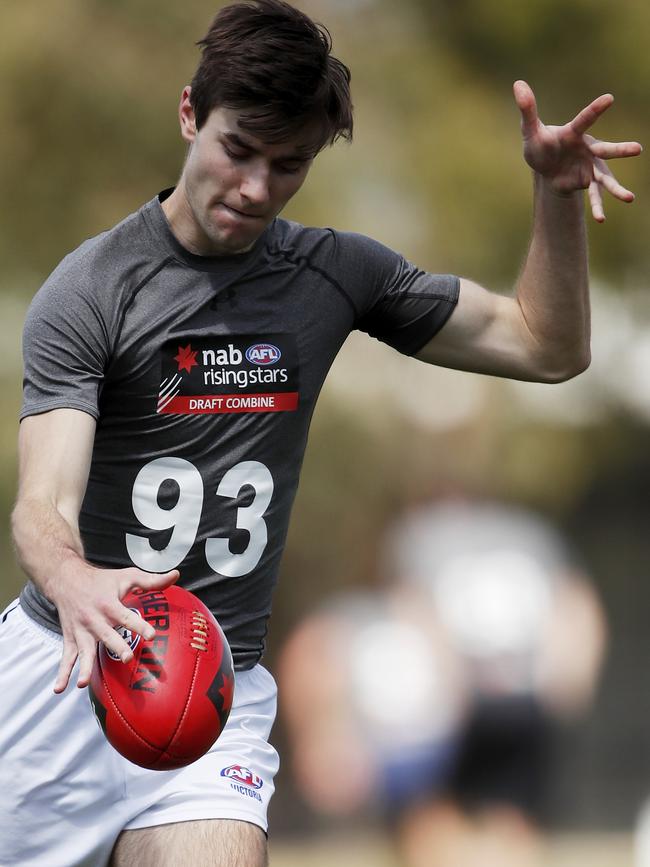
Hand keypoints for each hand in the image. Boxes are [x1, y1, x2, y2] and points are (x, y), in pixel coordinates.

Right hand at [50, 564, 179, 693]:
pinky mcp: (70, 638)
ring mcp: (81, 631)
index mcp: (109, 604)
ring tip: (83, 683)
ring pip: (83, 651)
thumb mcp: (127, 576)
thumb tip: (176, 575)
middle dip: (117, 647)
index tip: (152, 635)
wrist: (66, 580)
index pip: (126, 617)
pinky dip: (62, 673)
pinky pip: (66, 658)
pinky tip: (59, 689)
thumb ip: (151, 580)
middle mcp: (94, 619)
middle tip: (127, 658)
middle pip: (107, 635)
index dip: (139, 625)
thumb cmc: (102, 580)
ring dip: (84, 667)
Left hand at [513, 80, 641, 221]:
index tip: (609, 98)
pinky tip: (601, 220)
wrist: (545, 167)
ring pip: (605, 178)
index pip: (584, 120)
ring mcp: (589, 168)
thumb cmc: (541, 144)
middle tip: (637, 149)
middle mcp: (587, 150)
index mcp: (574, 134)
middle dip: (619, 150)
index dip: (595, 110)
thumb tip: (517, 83)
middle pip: (604, 150)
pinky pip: (593, 197)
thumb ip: (527, 109)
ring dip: (616, 188)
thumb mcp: (531, 130)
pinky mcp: (586, 183)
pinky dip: (597, 207)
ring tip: (629, 198)